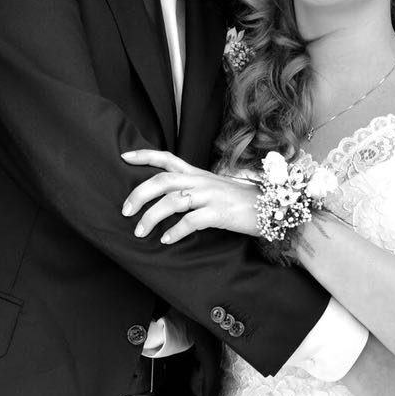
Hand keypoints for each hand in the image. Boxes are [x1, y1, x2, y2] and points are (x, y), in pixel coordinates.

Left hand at [122, 150, 257, 243]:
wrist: (270, 207)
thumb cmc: (238, 200)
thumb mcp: (214, 188)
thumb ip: (192, 188)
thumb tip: (166, 197)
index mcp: (197, 173)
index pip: (167, 158)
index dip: (144, 155)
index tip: (124, 157)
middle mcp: (201, 181)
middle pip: (163, 180)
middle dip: (139, 194)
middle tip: (125, 211)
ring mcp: (211, 196)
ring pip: (173, 201)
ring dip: (152, 217)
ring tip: (140, 232)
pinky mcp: (220, 213)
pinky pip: (191, 221)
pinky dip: (175, 232)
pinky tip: (166, 240)